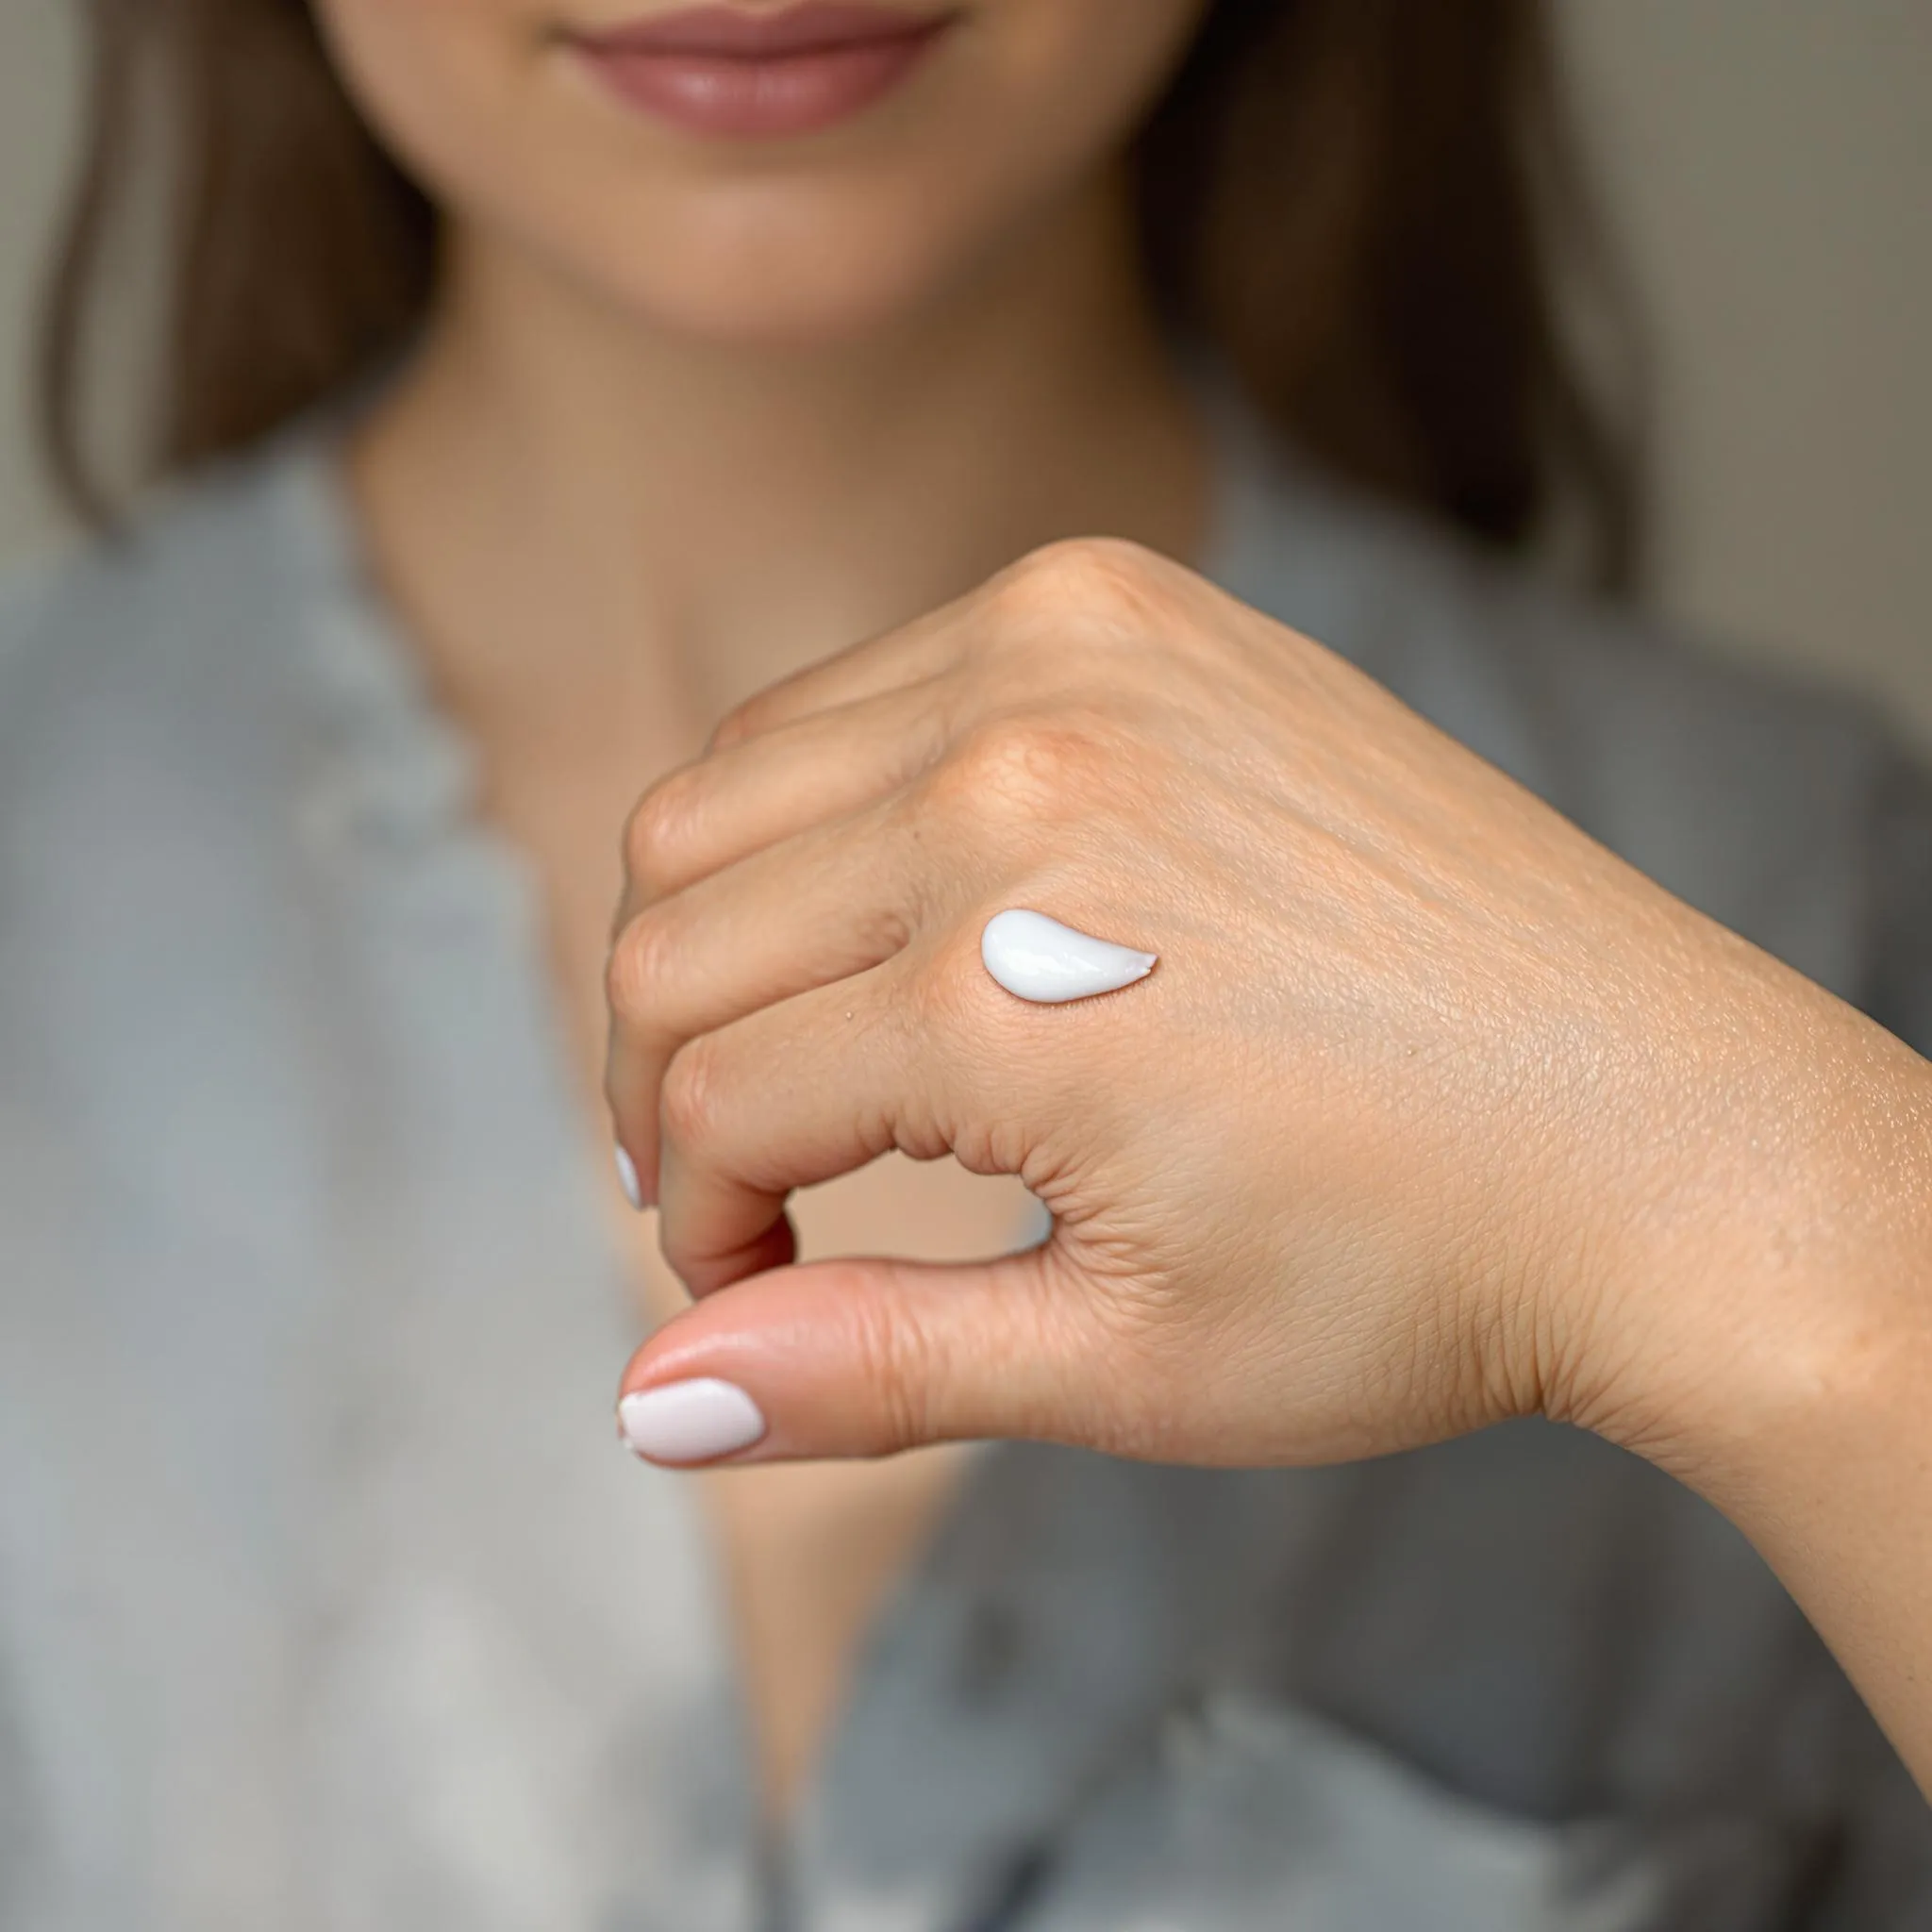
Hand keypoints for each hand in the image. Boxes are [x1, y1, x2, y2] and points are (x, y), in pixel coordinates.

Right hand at [601, 537, 1929, 1484]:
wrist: (1665, 1138)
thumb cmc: (1424, 1272)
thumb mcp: (1129, 1361)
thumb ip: (864, 1367)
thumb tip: (654, 1401)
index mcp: (1004, 987)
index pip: (711, 1096)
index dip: (702, 1221)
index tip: (759, 1279)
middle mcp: (1013, 780)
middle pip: (673, 927)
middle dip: (673, 1085)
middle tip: (761, 1180)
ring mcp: (1072, 662)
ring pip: (730, 787)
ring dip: (727, 937)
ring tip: (821, 1047)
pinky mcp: (1124, 609)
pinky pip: (861, 689)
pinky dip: (829, 805)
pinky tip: (917, 907)